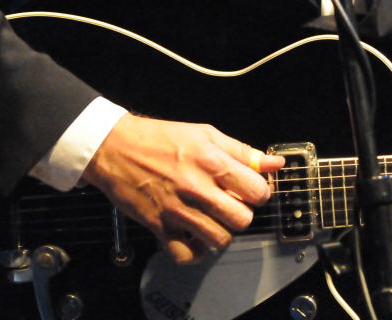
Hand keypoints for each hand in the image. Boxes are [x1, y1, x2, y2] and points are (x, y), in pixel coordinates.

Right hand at [82, 113, 283, 262]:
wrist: (117, 148)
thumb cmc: (161, 138)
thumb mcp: (205, 134)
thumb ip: (242, 152)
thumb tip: (274, 164)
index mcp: (212, 161)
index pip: (257, 191)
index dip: (259, 192)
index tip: (250, 190)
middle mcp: (197, 188)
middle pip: (242, 220)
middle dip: (241, 214)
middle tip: (229, 204)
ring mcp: (178, 211)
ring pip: (219, 240)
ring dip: (220, 232)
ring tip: (212, 218)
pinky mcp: (160, 228)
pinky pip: (188, 256)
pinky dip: (195, 251)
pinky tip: (194, 235)